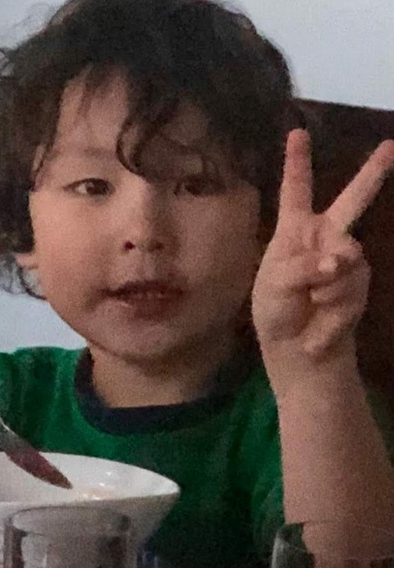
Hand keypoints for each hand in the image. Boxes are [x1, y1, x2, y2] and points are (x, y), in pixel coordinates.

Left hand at [252, 129, 393, 359]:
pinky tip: (319, 324)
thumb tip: (341, 261)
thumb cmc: (274, 307)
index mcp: (294, 229)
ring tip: (310, 303)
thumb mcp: (276, 282)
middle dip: (372, 175)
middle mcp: (323, 236)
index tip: (297, 132)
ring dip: (327, 287)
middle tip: (391, 147)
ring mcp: (346, 258)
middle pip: (351, 200)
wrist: (293, 346)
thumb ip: (306, 266)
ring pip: (349, 258)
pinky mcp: (360, 283)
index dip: (296, 162)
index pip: (295, 191)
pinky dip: (334, 311)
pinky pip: (353, 289)